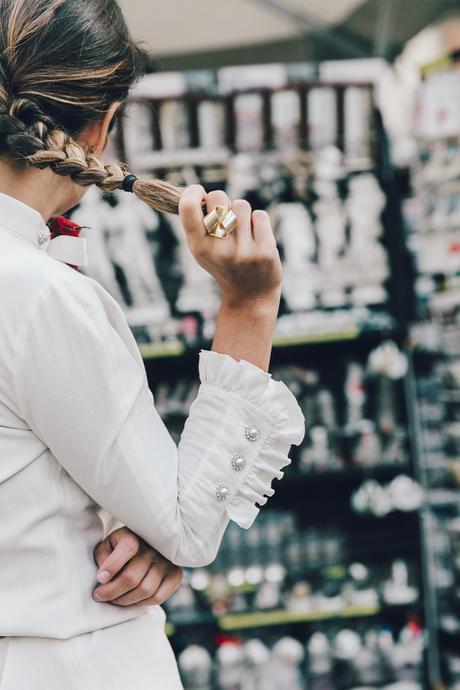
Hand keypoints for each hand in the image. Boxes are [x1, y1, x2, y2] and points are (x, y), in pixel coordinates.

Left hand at [92, 527, 182, 605]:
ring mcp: (167, 562)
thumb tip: (105, 577)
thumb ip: (103, 557)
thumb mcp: (107, 546)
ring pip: (145, 590)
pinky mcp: (175, 574)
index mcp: (136, 536)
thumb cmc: (120, 548)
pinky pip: (159, 597)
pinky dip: (143, 603)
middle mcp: (154, 548)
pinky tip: (132, 599)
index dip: (111, 566)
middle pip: (132, 577)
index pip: (128, 548)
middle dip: (112, 592)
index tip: (100, 579)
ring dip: (125, 600)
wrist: (144, 545)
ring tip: (115, 598)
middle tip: (100, 595)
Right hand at [178, 185, 281, 308]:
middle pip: (218, 197)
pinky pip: (259, 215)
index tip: (198, 191)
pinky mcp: (265, 250)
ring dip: (242, 214)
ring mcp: (243, 251)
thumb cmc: (224, 264)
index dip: (192, 192)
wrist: (250, 296)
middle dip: (222, 201)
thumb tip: (199, 192)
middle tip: (225, 216)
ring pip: (241, 205)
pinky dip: (258, 222)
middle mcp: (219, 250)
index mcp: (199, 248)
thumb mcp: (203, 250)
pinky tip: (256, 238)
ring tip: (242, 232)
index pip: (188, 208)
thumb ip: (198, 224)